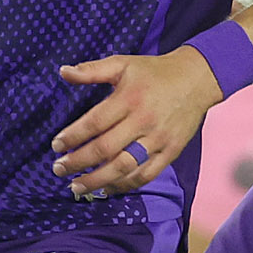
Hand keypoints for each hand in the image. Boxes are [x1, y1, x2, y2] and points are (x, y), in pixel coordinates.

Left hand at [50, 46, 225, 198]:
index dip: (73, 137)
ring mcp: (158, 139)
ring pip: (124, 167)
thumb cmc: (154, 72)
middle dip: (78, 162)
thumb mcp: (122, 63)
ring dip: (98, 180)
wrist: (197, 79)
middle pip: (105, 149)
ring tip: (76, 187)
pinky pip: (145, 175)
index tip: (56, 146)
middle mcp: (143, 121)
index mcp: (129, 98)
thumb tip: (63, 71)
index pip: (95, 123)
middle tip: (58, 169)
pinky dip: (125, 185)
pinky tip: (107, 188)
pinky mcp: (170, 152)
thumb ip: (91, 70)